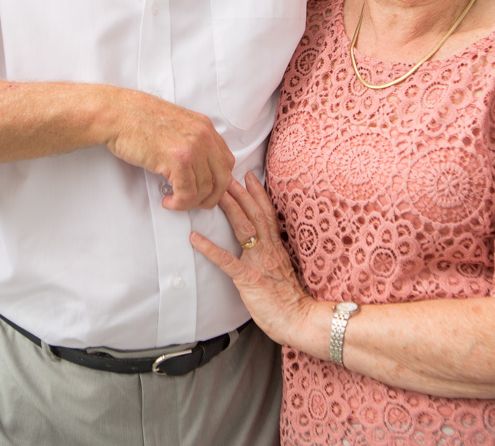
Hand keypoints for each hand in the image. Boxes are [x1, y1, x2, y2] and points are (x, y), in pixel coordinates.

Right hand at [103, 89, 235, 209]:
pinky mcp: (178, 159)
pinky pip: (188, 193)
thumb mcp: (175, 125)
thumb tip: (197, 168)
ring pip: (206, 189)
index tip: (203, 190)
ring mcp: (193, 147)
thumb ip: (191, 142)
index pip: (226, 161)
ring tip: (174, 201)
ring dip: (190, 203)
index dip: (217, 181)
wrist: (118, 114)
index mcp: (204, 127)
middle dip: (210, 197)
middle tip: (193, 203)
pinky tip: (168, 201)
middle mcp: (204, 135)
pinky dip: (179, 203)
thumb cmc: (138, 120)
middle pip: (223, 178)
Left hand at [190, 173, 316, 346]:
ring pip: (243, 228)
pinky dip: (209, 248)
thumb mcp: (281, 271)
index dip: (258, 193)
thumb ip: (271, 257)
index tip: (249, 176)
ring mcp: (259, 262)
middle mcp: (269, 249)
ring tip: (213, 194)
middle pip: (254, 213)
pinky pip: (227, 261)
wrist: (300, 320)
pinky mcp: (249, 279)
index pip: (267, 213)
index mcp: (277, 247)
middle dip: (240, 192)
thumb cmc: (289, 300)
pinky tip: (194, 238)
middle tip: (226, 174)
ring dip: (228, 208)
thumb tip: (261, 248)